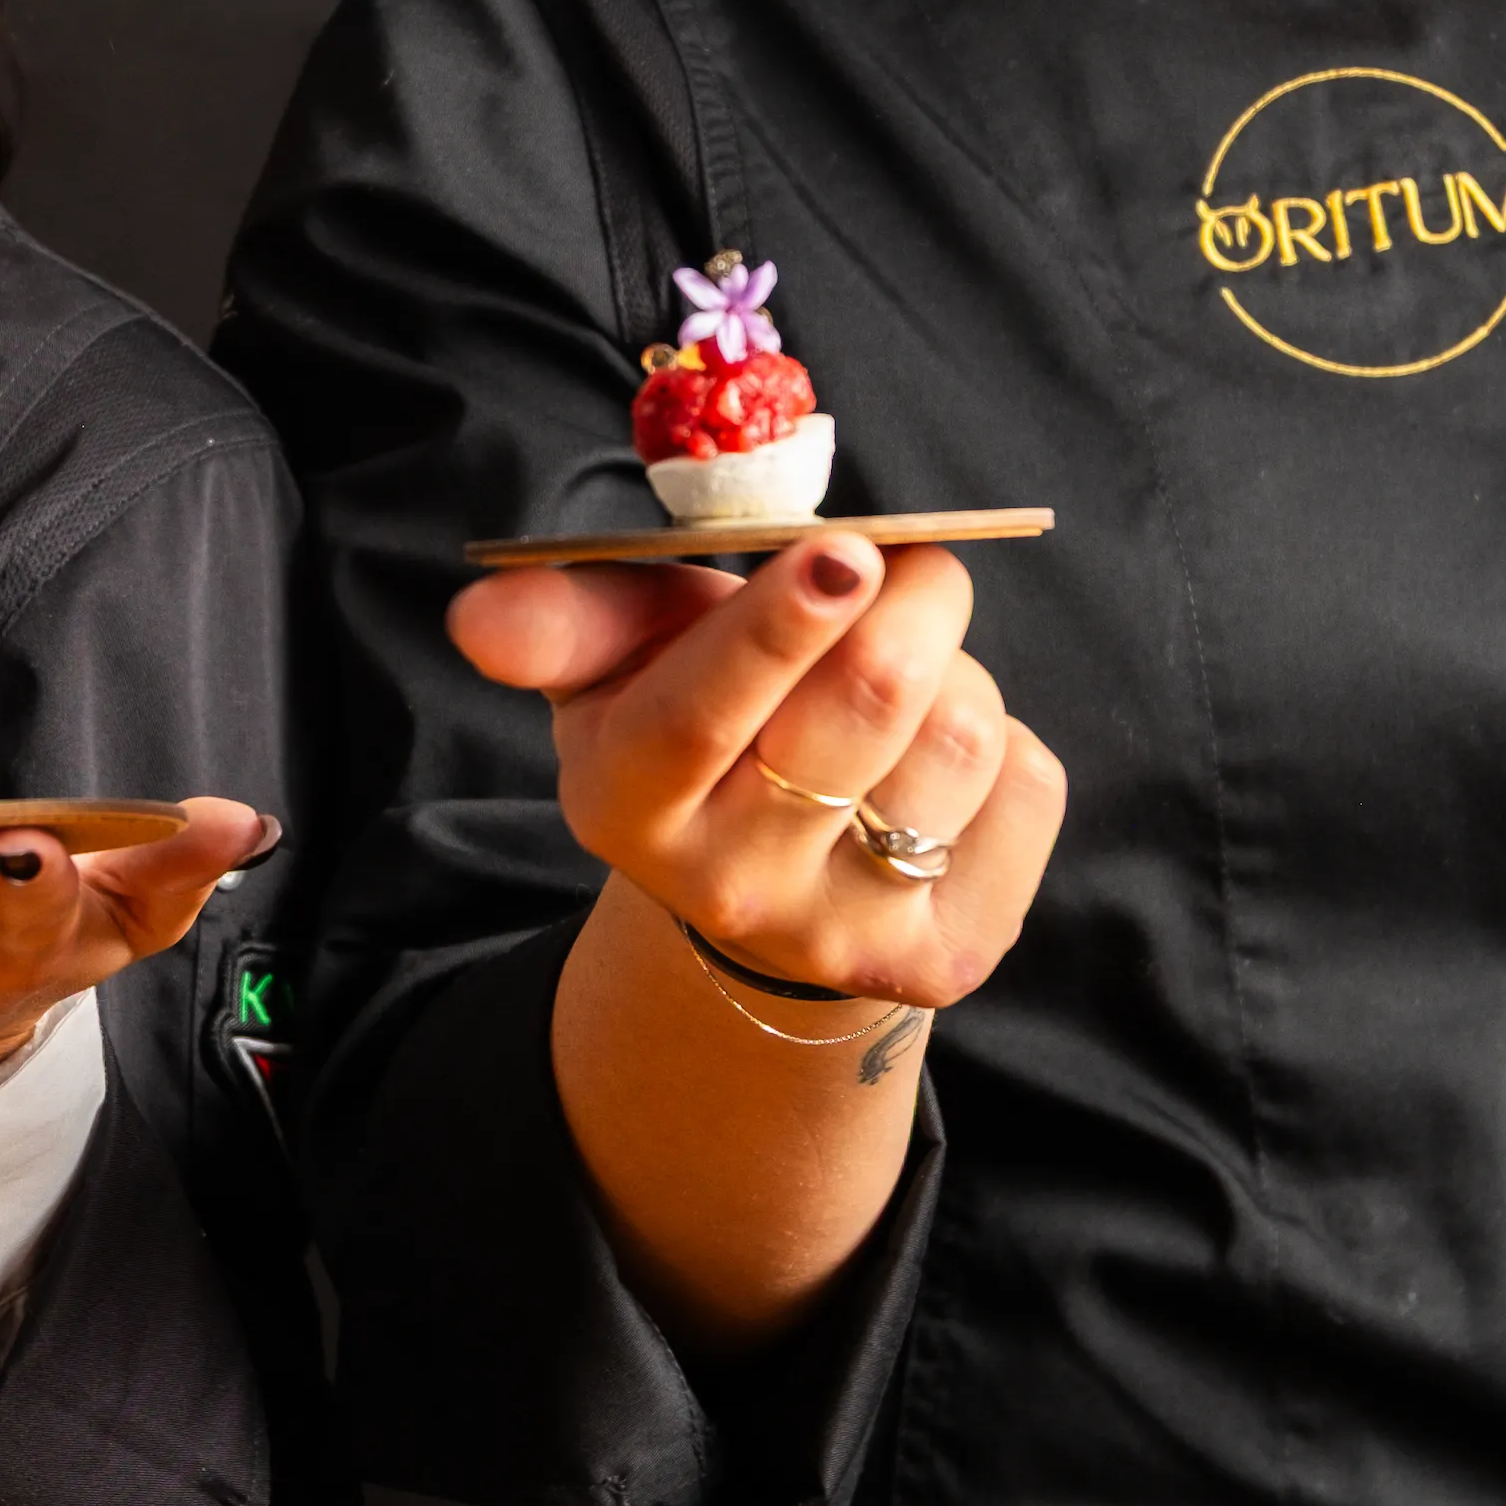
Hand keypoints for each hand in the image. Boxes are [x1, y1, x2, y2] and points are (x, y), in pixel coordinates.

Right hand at [446, 538, 1061, 1343]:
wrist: (760, 895)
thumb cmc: (694, 729)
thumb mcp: (613, 670)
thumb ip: (562, 623)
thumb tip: (477, 613)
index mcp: (628, 801)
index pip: (700, 713)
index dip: (777, 627)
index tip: (846, 549)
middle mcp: (729, 886)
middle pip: (866, 706)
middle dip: (911, 600)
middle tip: (902, 565)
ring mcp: (842, 933)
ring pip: (962, 736)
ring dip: (957, 669)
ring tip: (908, 675)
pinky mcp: (945, 956)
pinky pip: (1028, 790)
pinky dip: (1006, 747)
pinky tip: (941, 765)